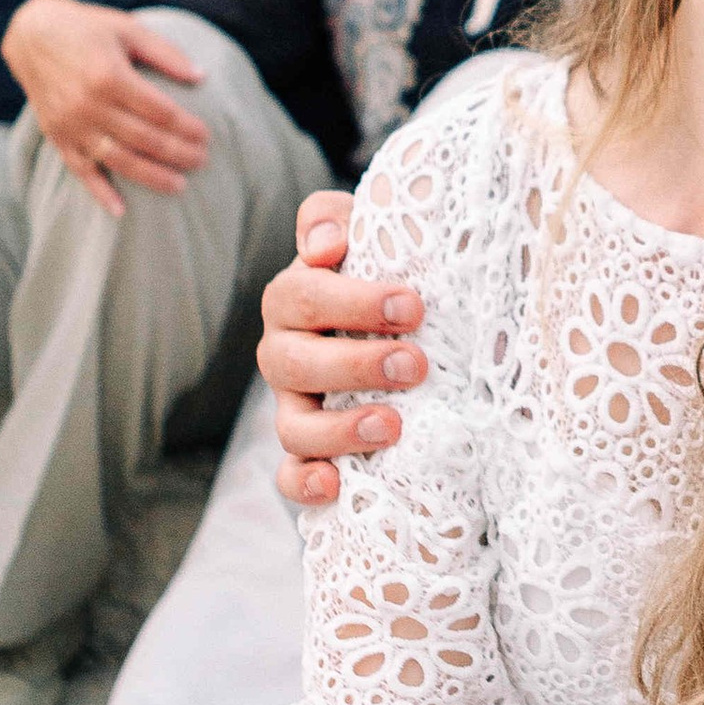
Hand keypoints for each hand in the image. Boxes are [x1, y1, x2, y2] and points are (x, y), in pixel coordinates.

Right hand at [3, 0, 208, 219]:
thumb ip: (165, 53)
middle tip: (203, 162)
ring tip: (179, 186)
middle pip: (143, 138)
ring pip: (117, 159)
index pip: (159, 111)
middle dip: (177, 153)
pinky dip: (99, 192)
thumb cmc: (87, 28)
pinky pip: (80, 170)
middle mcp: (89, 104)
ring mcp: (71, 123)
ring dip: (150, 176)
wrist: (32, 34)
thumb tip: (201, 76)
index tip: (207, 136)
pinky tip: (120, 210)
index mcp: (110, 75)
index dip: (186, 126)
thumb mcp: (128, 28)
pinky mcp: (56, 135)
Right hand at [257, 187, 426, 503]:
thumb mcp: (372, 235)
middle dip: (353, 365)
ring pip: (292, 426)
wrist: (417, 328)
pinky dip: (306, 483)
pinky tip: (337, 485)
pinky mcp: (309, 454)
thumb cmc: (393, 274)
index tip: (412, 307)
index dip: (352, 302)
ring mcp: (295, 407)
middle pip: (293, 363)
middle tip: (415, 365)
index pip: (302, 295)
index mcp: (297, 298)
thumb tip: (323, 244)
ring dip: (338, 430)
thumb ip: (338, 219)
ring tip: (392, 426)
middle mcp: (286, 353)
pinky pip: (290, 477)